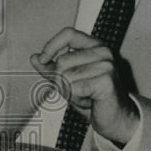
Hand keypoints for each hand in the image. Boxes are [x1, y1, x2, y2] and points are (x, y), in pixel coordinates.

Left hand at [31, 27, 139, 145]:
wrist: (115, 116)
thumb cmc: (94, 96)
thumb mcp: (68, 78)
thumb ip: (52, 67)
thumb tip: (35, 58)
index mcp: (95, 46)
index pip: (69, 33)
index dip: (52, 46)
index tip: (44, 59)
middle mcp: (103, 52)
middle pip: (62, 61)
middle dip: (61, 80)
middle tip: (77, 88)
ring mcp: (107, 66)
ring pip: (66, 77)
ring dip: (70, 92)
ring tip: (85, 95)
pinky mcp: (106, 81)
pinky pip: (74, 89)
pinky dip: (76, 99)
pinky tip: (89, 99)